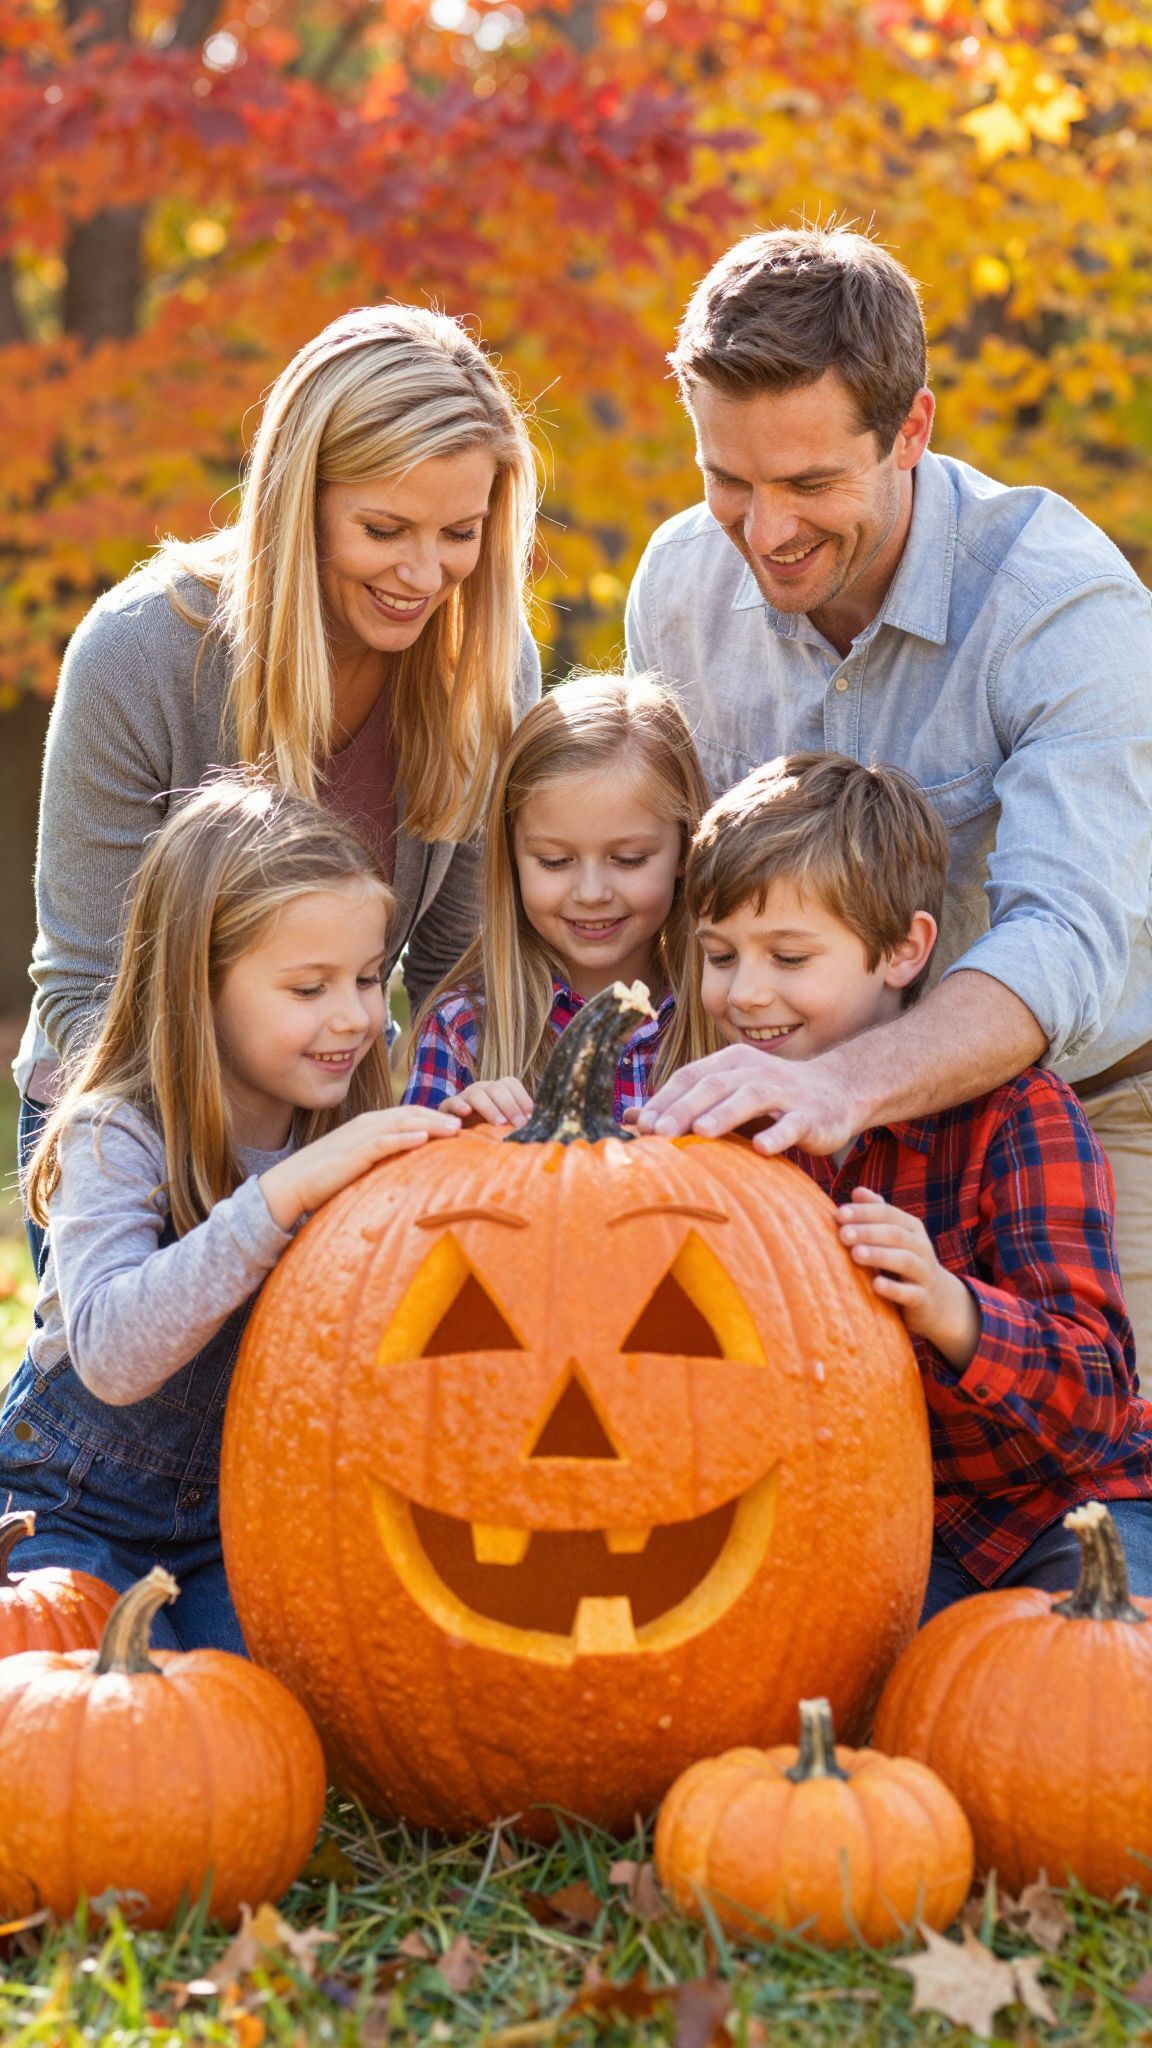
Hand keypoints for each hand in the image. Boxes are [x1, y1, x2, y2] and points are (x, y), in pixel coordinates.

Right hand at [260, 1107, 458, 1228]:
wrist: (292, 1184)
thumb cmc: (326, 1177)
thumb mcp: (360, 1163)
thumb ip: (383, 1158)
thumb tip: (408, 1168)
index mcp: (370, 1125)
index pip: (409, 1115)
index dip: (435, 1116)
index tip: (461, 1122)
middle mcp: (368, 1125)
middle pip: (411, 1115)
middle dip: (440, 1117)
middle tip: (468, 1120)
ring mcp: (360, 1137)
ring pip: (402, 1125)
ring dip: (430, 1125)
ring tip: (454, 1129)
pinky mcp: (353, 1153)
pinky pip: (383, 1143)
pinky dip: (404, 1139)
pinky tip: (422, 1140)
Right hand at [442, 1077, 533, 1127]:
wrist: (457, 1135)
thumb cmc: (486, 1131)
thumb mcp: (505, 1126)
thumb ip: (518, 1122)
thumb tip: (535, 1125)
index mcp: (497, 1090)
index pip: (511, 1083)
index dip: (522, 1098)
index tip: (529, 1117)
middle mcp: (482, 1089)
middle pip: (497, 1088)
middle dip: (510, 1106)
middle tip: (518, 1124)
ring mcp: (464, 1096)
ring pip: (477, 1094)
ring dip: (490, 1108)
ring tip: (499, 1123)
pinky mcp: (448, 1107)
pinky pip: (453, 1102)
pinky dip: (460, 1106)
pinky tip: (467, 1113)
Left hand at [634, 1044, 863, 1156]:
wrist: (837, 1092)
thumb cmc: (771, 1099)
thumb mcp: (727, 1096)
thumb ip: (683, 1105)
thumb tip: (629, 1118)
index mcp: (731, 1063)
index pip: (690, 1076)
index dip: (664, 1099)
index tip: (640, 1125)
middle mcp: (756, 1071)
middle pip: (715, 1084)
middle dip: (683, 1107)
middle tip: (658, 1132)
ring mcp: (786, 1091)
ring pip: (751, 1097)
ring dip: (724, 1114)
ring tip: (700, 1132)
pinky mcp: (811, 1115)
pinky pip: (792, 1124)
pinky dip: (776, 1135)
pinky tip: (761, 1148)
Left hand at [837, 1187, 980, 1367]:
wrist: (935, 1298)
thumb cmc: (902, 1259)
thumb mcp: (892, 1234)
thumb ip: (876, 1212)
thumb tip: (857, 1191)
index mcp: (911, 1227)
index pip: (888, 1213)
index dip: (864, 1212)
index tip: (839, 1214)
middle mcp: (921, 1246)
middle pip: (896, 1234)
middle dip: (868, 1232)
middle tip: (843, 1234)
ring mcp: (924, 1272)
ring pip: (905, 1261)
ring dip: (880, 1256)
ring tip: (856, 1254)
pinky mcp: (923, 1297)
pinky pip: (911, 1293)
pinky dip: (894, 1289)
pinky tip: (876, 1285)